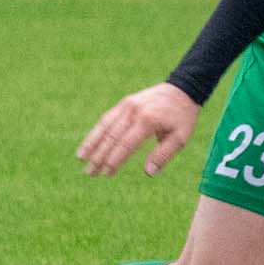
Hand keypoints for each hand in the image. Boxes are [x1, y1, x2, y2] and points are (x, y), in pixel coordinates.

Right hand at [77, 82, 200, 177]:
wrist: (182, 90)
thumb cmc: (182, 118)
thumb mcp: (180, 138)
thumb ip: (163, 155)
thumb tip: (148, 173)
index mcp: (148, 121)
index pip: (126, 145)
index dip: (114, 160)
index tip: (106, 174)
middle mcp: (134, 112)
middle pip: (112, 137)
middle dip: (99, 156)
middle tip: (90, 173)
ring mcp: (127, 105)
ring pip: (104, 126)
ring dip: (91, 143)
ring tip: (81, 159)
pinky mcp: (124, 103)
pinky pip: (106, 118)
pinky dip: (96, 131)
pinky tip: (89, 143)